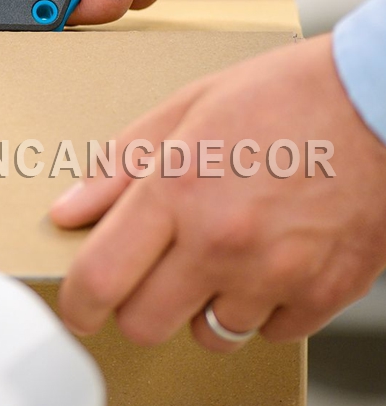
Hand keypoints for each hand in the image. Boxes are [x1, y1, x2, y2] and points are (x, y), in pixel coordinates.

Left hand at [50, 35, 385, 350]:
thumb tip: (73, 209)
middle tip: (148, 272)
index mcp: (179, 189)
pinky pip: (268, 331)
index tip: (78, 305)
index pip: (101, 276)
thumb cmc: (282, 96)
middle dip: (135, 304)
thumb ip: (119, 165)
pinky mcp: (321, 293)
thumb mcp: (184, 110)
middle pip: (145, 321)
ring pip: (208, 333)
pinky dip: (257, 306)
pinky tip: (263, 259)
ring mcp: (274, 273)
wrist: (372, 101)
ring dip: (200, 304)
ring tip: (217, 254)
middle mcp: (222, 240)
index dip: (77, 302)